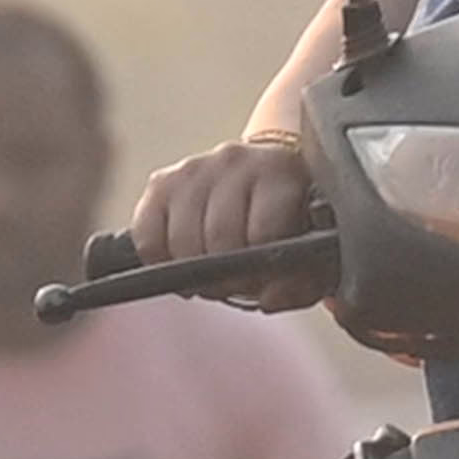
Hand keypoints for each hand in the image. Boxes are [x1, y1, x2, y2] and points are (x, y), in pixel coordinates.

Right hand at [125, 134, 328, 306]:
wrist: (264, 176)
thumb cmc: (291, 220)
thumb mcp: (311, 250)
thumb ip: (300, 282)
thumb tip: (267, 298)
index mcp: (279, 172)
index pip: (262, 234)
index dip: (260, 270)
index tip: (263, 279)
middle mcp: (234, 160)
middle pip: (218, 239)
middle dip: (226, 274)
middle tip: (235, 280)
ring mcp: (194, 167)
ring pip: (181, 243)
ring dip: (195, 270)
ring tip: (213, 268)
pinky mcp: (162, 181)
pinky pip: (147, 238)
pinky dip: (161, 259)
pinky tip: (184, 259)